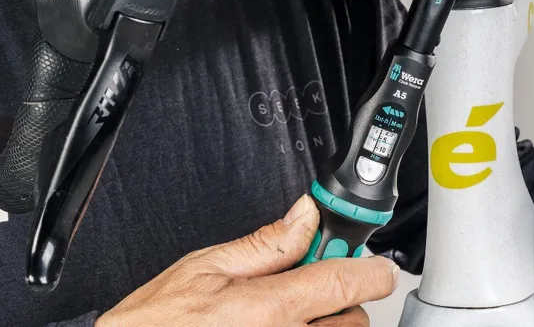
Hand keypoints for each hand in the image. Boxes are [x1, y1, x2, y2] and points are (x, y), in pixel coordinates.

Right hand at [95, 195, 399, 326]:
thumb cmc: (158, 323)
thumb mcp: (206, 267)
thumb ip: (266, 244)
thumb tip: (305, 217)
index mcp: (270, 309)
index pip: (347, 283)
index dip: (372, 269)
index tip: (376, 265)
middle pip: (352, 319)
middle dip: (339, 297)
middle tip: (307, 286)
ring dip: (327, 324)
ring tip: (287, 315)